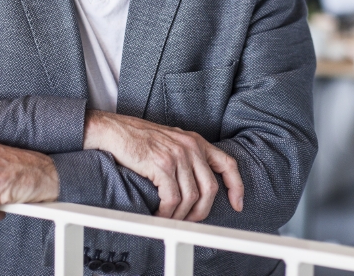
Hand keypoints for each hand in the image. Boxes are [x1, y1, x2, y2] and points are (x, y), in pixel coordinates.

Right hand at [83, 111, 243, 221]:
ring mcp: (177, 155)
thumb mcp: (173, 142)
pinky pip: (172, 198)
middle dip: (202, 211)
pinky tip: (159, 215)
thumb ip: (188, 158)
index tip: (237, 204)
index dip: (236, 186)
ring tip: (170, 220)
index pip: (227, 164)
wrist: (115, 131)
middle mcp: (191, 147)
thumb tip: (198, 186)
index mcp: (197, 142)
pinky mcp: (161, 165)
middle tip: (191, 221)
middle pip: (210, 188)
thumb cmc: (141, 139)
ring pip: (191, 197)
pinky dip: (167, 213)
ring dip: (182, 216)